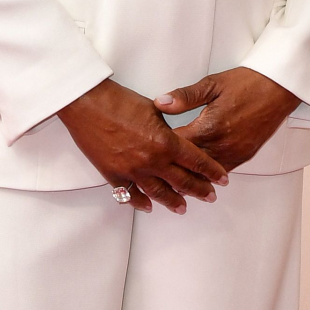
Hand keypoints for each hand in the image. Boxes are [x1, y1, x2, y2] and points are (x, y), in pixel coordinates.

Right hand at [58, 79, 228, 211]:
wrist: (87, 104)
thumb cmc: (118, 101)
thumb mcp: (153, 111)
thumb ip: (167, 129)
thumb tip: (175, 138)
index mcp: (166, 142)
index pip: (197, 161)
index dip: (212, 171)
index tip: (222, 179)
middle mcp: (153, 160)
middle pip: (183, 181)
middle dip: (200, 190)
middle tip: (209, 196)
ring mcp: (133, 171)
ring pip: (159, 193)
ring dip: (173, 202)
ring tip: (183, 208)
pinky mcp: (114, 175)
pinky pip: (131, 195)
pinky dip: (141, 202)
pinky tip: (149, 206)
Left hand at [154, 69, 298, 172]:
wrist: (279, 88)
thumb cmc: (247, 82)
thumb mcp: (212, 84)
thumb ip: (184, 97)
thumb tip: (160, 103)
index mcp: (209, 127)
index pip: (176, 146)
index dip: (160, 148)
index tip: (147, 147)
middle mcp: (222, 145)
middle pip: (189, 165)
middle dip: (171, 166)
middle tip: (153, 170)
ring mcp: (235, 153)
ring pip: (205, 174)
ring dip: (189, 175)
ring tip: (171, 180)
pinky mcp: (245, 155)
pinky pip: (222, 171)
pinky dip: (208, 174)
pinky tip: (198, 175)